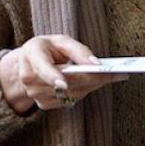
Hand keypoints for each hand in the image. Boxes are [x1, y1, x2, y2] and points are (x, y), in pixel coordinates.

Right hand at [0, 35, 126, 115]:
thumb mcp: (61, 41)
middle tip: (114, 73)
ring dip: (92, 85)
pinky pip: (69, 100)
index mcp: (31, 55)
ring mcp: (35, 94)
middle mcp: (29, 78)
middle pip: (65, 83)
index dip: (52, 77)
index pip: (41, 69)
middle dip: (91, 78)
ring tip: (109, 76)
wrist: (30, 62)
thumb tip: (96, 64)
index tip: (64, 83)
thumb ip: (78, 50)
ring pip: (71, 94)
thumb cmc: (48, 48)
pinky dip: (84, 91)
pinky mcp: (43, 104)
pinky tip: (94, 82)